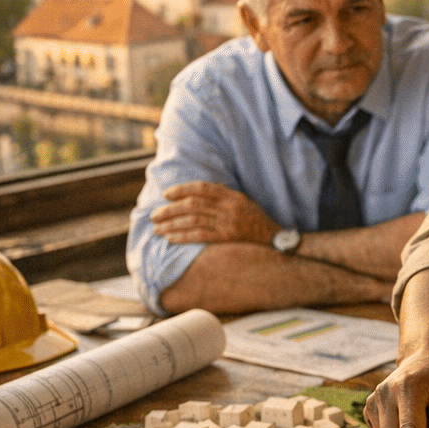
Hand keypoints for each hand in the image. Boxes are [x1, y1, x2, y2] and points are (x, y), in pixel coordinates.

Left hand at [151, 181, 279, 245]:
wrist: (274, 239)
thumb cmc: (256, 220)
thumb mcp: (242, 201)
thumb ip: (223, 195)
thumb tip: (199, 191)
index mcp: (232, 195)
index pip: (201, 188)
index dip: (181, 190)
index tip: (166, 195)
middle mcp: (229, 207)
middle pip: (192, 205)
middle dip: (170, 210)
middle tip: (154, 215)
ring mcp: (228, 223)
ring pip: (193, 220)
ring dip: (172, 224)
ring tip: (158, 229)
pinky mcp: (227, 238)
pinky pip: (200, 236)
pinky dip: (183, 236)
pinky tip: (170, 238)